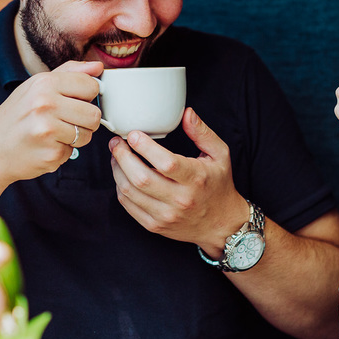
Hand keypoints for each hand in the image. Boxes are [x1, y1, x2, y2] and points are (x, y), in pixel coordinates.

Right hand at [0, 60, 102, 182]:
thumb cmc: (15, 116)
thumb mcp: (36, 86)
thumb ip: (69, 72)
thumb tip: (98, 66)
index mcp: (44, 83)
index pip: (92, 86)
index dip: (85, 96)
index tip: (72, 101)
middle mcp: (45, 104)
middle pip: (94, 114)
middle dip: (84, 121)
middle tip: (64, 121)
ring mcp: (47, 130)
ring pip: (87, 135)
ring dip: (75, 137)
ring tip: (53, 134)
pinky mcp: (50, 154)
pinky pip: (73, 152)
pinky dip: (61, 151)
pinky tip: (44, 146)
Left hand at [109, 108, 247, 253]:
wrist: (220, 224)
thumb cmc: (219, 186)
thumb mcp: (220, 155)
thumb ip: (202, 132)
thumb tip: (186, 113)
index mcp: (196, 179)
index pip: (166, 163)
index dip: (145, 147)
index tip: (133, 134)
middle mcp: (180, 199)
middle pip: (141, 178)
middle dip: (123, 157)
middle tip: (117, 143)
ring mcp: (166, 215)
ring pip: (130, 192)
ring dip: (117, 171)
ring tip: (117, 156)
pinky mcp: (155, 225)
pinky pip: (129, 206)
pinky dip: (120, 188)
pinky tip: (122, 175)